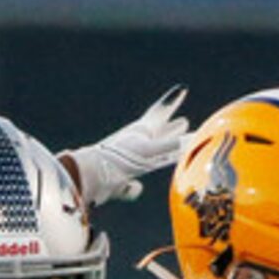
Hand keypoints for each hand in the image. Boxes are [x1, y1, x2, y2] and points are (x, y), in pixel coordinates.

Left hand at [62, 88, 189, 205]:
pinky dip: (133, 188)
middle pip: (158, 134)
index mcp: (141, 132)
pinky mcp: (117, 182)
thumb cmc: (116, 160)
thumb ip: (168, 147)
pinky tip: (134, 189)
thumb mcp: (147, 152)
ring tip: (173, 151)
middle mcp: (134, 145)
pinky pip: (131, 185)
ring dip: (161, 154)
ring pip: (148, 157)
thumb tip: (193, 141)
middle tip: (183, 122)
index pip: (161, 113)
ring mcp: (125, 163)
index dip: (172, 103)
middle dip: (171, 129)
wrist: (86, 179)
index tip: (182, 89)